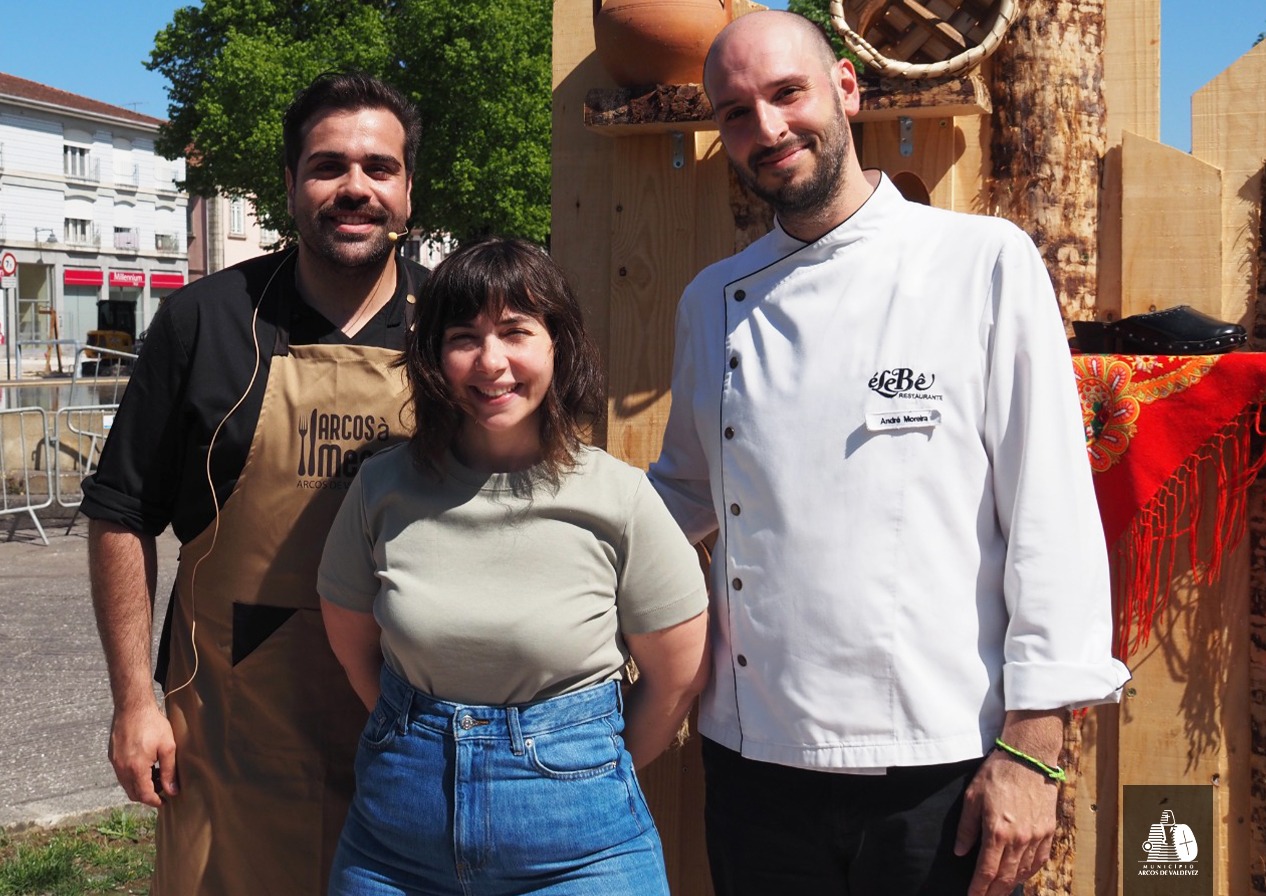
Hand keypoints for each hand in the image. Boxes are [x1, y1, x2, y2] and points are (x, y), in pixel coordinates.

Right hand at [108, 702, 176, 807]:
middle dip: (148, 796)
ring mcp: (115, 762)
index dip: (156, 802)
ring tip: (157, 776)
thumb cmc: (152, 724)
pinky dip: (133, 776)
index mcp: (135, 769)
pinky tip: (147, 766)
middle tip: (163, 789)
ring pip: (127, 784)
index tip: (166, 802)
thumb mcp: (168, 747)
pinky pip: (122, 774)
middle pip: (133, 793)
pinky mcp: (113, 756)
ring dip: (141, 785)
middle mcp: (122, 769)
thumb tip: (172, 790)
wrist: (132, 707)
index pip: (144, 795)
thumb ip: (169, 771)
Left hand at [954, 750, 1057, 895]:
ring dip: (1012, 885)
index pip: (986, 871)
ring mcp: (1037, 836)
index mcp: (997, 832)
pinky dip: (1030, 872)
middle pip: (1006, 877)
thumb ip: (966, 828)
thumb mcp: (972, 797)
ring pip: (1024, 872)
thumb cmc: (996, 774)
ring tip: (1000, 891)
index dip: (979, 889)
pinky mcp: (1049, 830)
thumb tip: (960, 852)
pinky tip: (1022, 875)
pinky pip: (1040, 860)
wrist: (1028, 757)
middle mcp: (1019, 839)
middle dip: (994, 892)